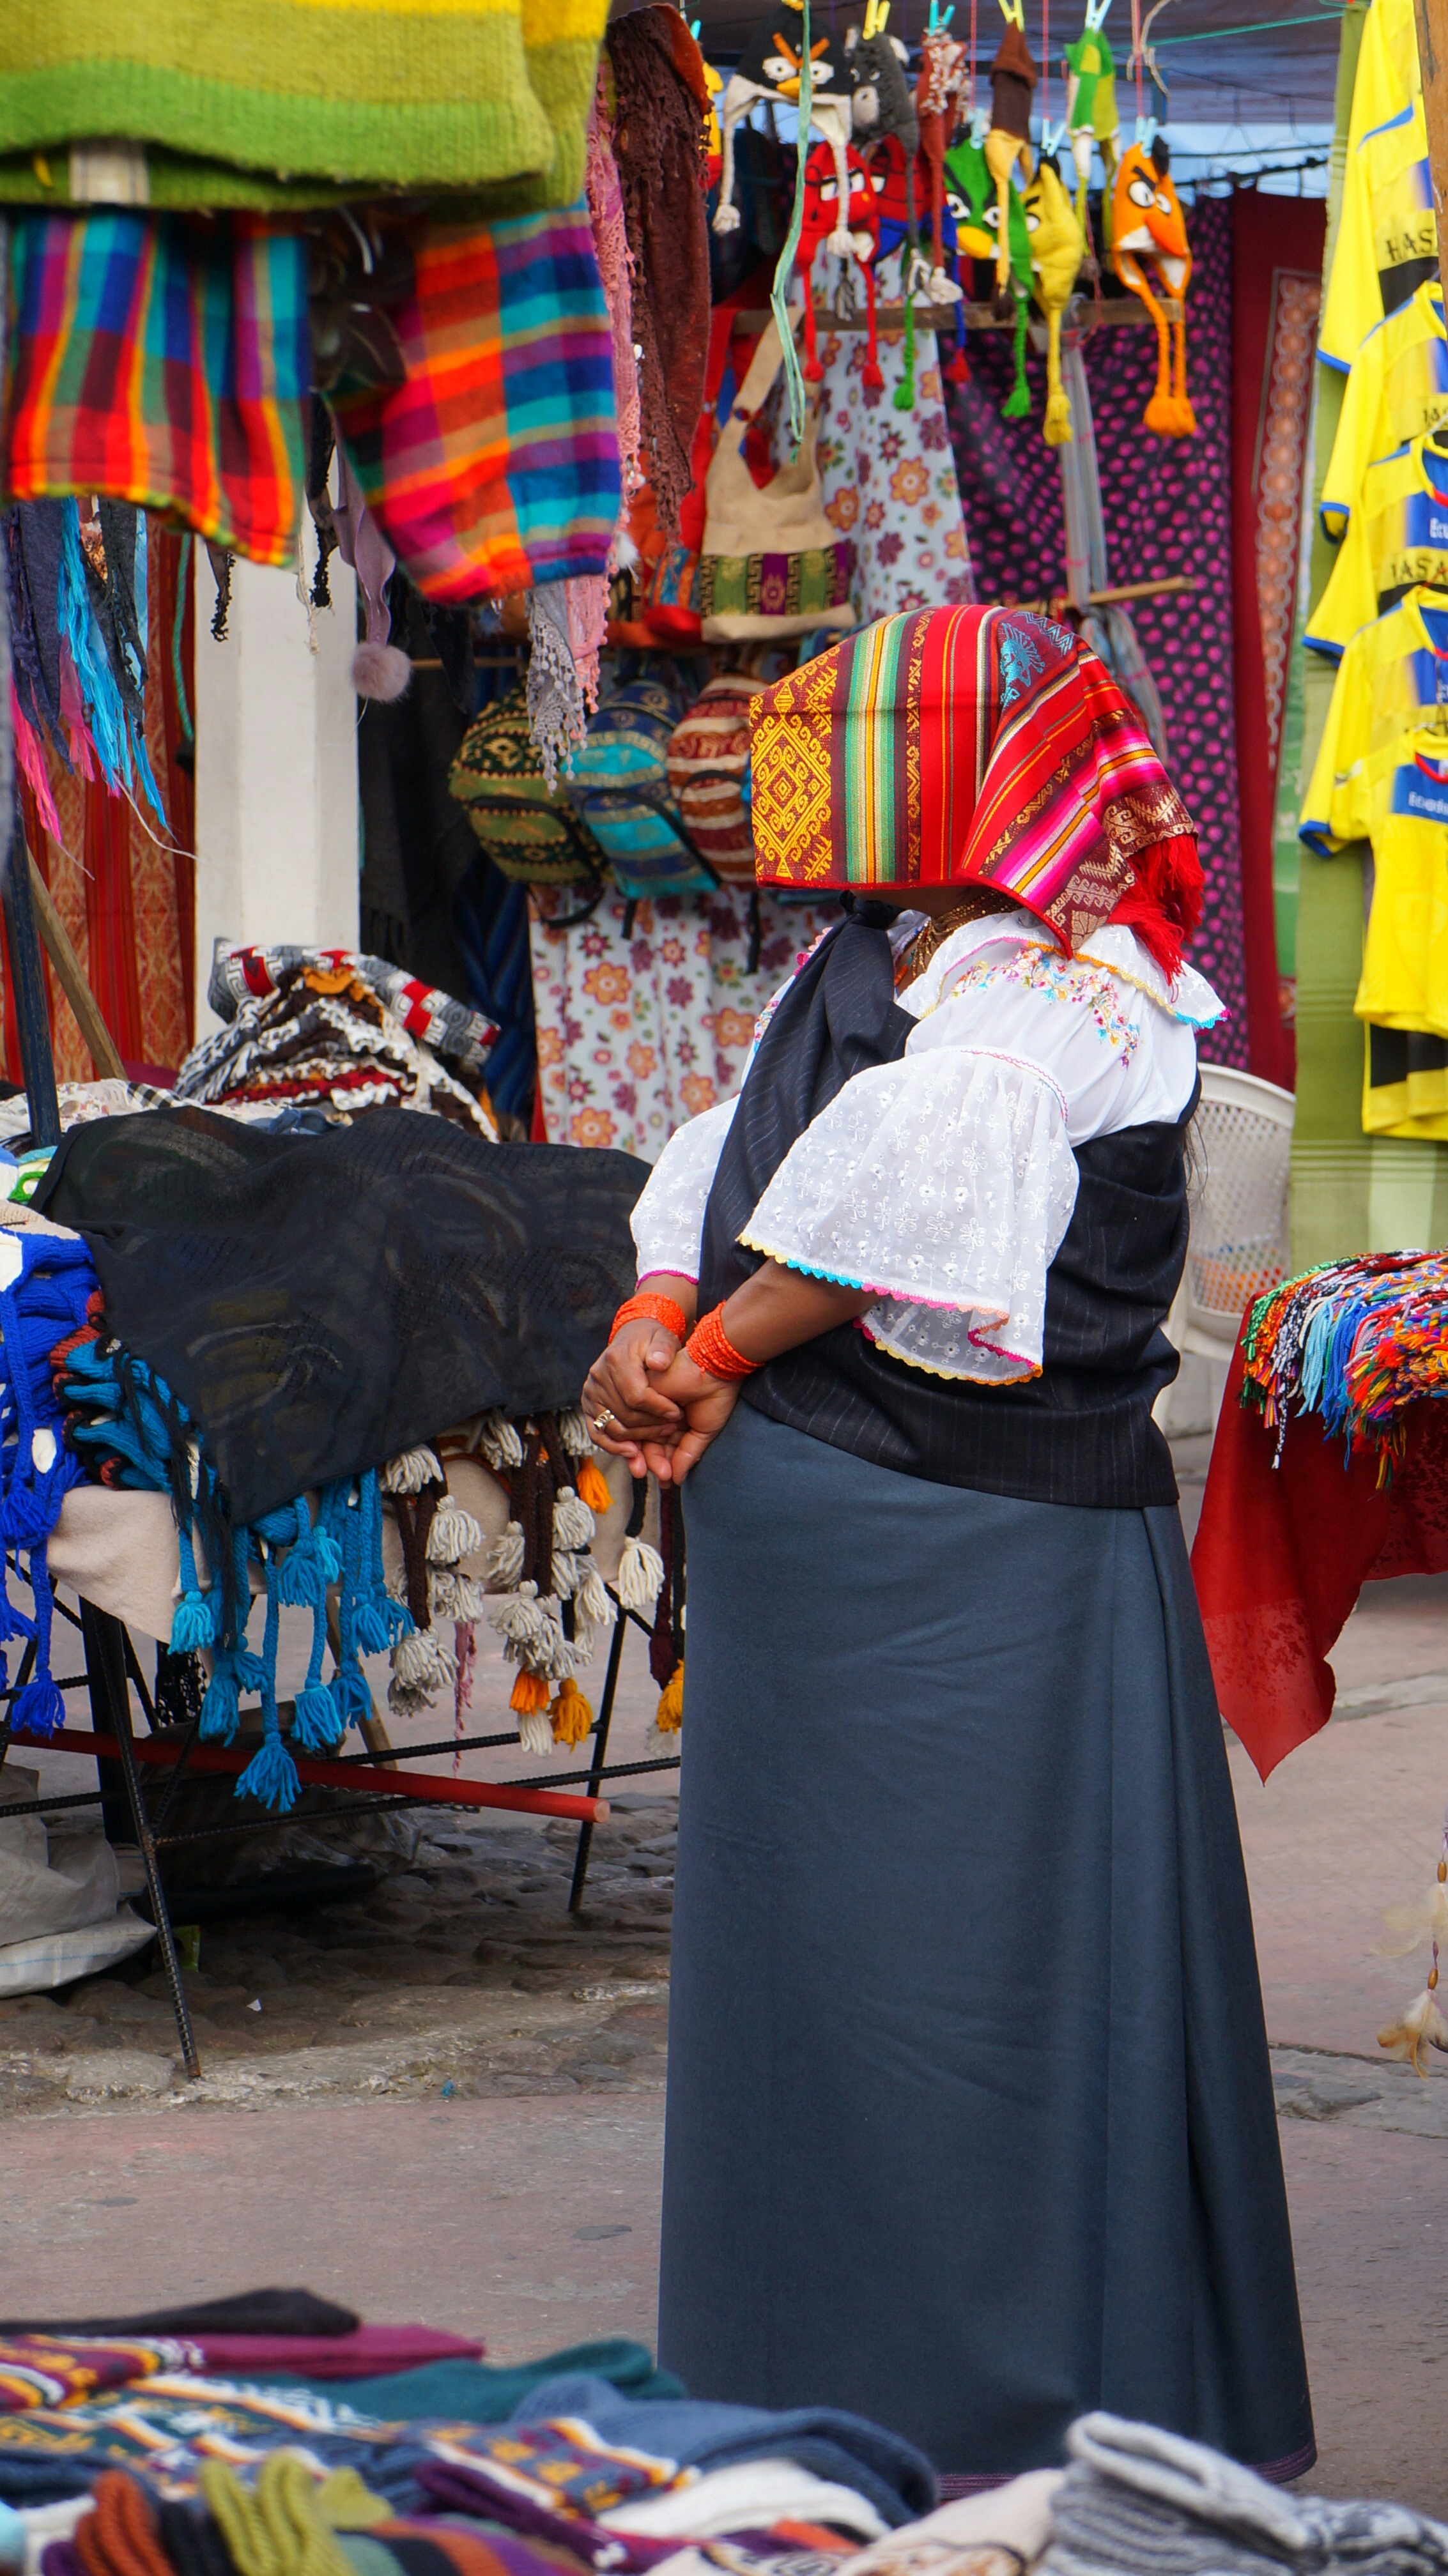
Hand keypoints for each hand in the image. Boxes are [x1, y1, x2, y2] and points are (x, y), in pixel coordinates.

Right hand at [583, 1319, 683, 1475]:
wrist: (631, 1339)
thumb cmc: (651, 1341)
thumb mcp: (662, 1337)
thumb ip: (664, 1349)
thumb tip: (658, 1363)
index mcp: (615, 1359)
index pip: (636, 1395)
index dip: (658, 1409)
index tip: (677, 1414)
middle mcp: (597, 1376)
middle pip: (625, 1414)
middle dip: (652, 1427)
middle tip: (672, 1428)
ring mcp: (590, 1392)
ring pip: (612, 1428)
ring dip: (637, 1439)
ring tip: (659, 1440)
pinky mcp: (588, 1405)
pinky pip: (596, 1433)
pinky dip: (613, 1447)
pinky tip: (632, 1453)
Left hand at [646, 1352, 741, 1483]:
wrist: (715, 1370)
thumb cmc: (715, 1397)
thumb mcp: (703, 1432)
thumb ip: (688, 1455)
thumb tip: (676, 1480)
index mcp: (674, 1424)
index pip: (663, 1449)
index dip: (663, 1466)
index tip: (668, 1481)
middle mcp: (659, 1416)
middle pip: (649, 1446)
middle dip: (655, 1463)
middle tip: (664, 1477)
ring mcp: (650, 1406)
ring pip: (642, 1437)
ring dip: (651, 1455)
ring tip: (663, 1470)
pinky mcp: (642, 1394)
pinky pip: (638, 1421)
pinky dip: (648, 1435)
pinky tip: (661, 1442)